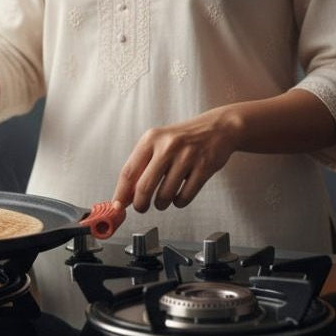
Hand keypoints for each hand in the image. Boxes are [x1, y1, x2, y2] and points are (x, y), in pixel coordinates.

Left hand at [113, 109, 239, 212]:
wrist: (218, 128)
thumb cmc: (185, 138)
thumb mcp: (159, 142)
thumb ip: (141, 165)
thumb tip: (126, 194)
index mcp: (151, 139)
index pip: (128, 172)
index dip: (121, 193)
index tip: (118, 205)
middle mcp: (167, 146)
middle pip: (144, 187)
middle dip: (140, 204)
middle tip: (141, 207)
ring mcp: (186, 157)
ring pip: (164, 195)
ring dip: (161, 204)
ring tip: (163, 198)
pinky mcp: (203, 168)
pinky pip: (184, 197)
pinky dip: (179, 202)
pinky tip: (179, 195)